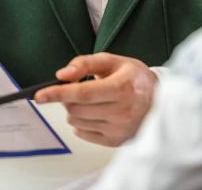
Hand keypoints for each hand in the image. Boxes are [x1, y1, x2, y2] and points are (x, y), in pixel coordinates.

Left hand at [35, 53, 156, 146]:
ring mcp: (119, 129)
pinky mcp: (116, 141)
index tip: (40, 95)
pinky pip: (82, 133)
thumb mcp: (112, 61)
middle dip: (67, 98)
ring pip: (76, 122)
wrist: (160, 100)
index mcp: (123, 87)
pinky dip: (82, 122)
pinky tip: (96, 112)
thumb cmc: (134, 78)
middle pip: (76, 108)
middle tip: (77, 89)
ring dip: (75, 110)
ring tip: (92, 101)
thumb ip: (85, 63)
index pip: (83, 93)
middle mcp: (122, 111)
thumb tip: (62, 75)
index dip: (59, 93)